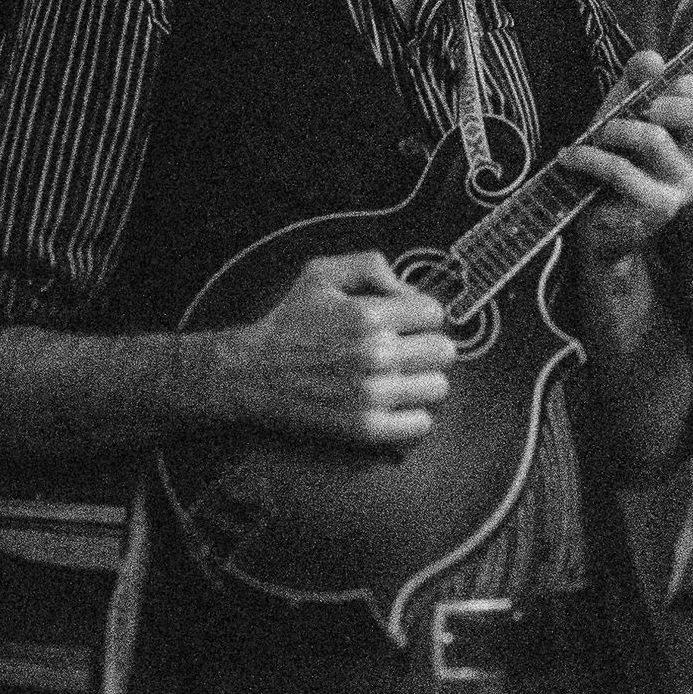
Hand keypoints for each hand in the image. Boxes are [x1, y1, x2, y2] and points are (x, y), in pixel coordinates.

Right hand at [230, 251, 454, 447]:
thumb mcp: (321, 273)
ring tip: (394, 377)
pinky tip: (389, 403)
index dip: (418, 315)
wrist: (248, 373)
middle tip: (400, 350)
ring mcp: (372, 394)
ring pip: (438, 386)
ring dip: (420, 381)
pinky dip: (410, 415)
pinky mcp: (366, 428)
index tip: (402, 323)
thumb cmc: (288, 323)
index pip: (434, 313)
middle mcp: (375, 354)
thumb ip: (370, 265)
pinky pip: (421, 423)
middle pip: (444, 350)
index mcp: (368, 315)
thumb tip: (409, 288)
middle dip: (424, 346)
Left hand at [564, 52, 692, 265]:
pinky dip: (589, 157)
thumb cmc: (611, 164)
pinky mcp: (657, 208)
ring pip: (654, 138)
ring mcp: (682, 188)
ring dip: (614, 130)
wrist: (595, 225)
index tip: (661, 86)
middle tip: (636, 113)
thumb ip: (636, 83)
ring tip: (595, 137)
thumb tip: (652, 57)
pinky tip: (571, 158)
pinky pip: (622, 170)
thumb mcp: (622, 114)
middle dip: (661, 103)